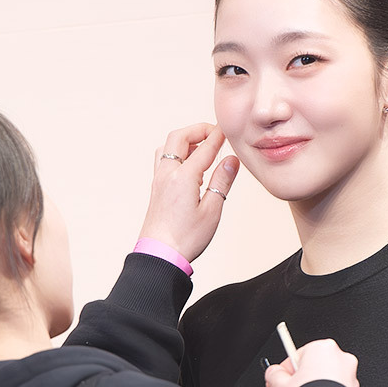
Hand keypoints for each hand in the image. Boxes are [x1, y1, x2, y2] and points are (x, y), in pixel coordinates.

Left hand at [138, 122, 239, 262]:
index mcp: (183, 177)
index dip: (218, 136)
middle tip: (214, 133)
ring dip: (185, 140)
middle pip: (179, 137)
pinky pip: (164, 160)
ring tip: (202, 147)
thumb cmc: (185, 239)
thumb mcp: (212, 211)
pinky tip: (189, 165)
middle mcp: (167, 174)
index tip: (228, 130)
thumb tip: (231, 160)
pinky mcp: (156, 189)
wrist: (159, 256)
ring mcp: (159, 181)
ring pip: (167, 147)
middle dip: (198, 130)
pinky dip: (177, 153)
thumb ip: (222, 181)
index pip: (205, 148)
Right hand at [264, 339, 359, 386]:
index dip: (283, 372)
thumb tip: (273, 373)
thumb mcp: (280, 384)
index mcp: (322, 348)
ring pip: (321, 382)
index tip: (277, 381)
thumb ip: (274, 375)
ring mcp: (349, 375)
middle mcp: (339, 357)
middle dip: (293, 386)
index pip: (296, 356)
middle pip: (309, 370)